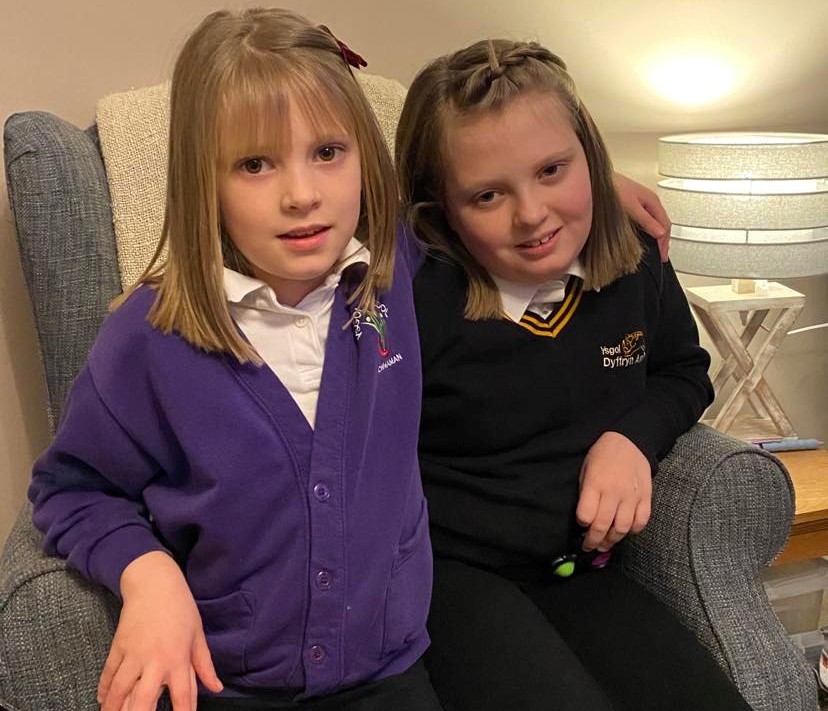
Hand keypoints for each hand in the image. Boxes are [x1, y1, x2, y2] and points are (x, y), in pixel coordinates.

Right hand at [98, 551, 222, 710]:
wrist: (154, 583)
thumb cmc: (181, 608)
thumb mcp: (198, 635)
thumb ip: (204, 665)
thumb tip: (217, 687)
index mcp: (178, 658)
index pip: (183, 695)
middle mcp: (155, 660)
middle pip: (142, 701)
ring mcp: (133, 654)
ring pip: (119, 691)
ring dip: (114, 708)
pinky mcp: (118, 647)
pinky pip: (108, 674)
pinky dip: (104, 689)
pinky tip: (102, 701)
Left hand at [576, 431, 651, 551]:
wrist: (629, 441)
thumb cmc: (602, 456)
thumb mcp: (585, 469)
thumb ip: (585, 493)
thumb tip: (584, 517)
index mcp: (595, 484)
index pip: (586, 515)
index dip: (581, 524)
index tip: (580, 526)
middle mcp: (614, 492)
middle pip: (603, 526)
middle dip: (594, 541)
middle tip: (589, 546)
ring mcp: (632, 496)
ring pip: (622, 528)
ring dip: (612, 540)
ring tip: (605, 544)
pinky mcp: (646, 498)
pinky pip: (641, 521)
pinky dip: (633, 530)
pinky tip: (625, 531)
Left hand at [613, 172, 671, 261]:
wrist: (598, 179)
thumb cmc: (613, 188)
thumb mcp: (631, 207)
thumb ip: (646, 220)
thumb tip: (660, 233)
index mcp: (652, 201)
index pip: (665, 225)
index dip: (664, 242)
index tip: (662, 255)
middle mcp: (649, 201)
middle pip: (662, 224)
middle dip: (663, 240)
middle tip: (661, 254)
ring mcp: (642, 203)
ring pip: (655, 222)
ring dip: (657, 235)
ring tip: (655, 248)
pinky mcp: (634, 204)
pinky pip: (647, 220)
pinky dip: (649, 230)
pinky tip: (644, 236)